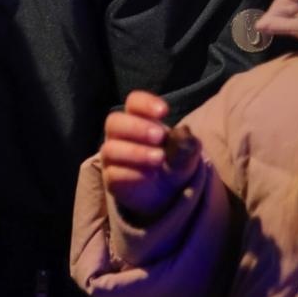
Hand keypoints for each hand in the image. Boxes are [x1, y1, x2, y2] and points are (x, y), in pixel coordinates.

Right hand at [100, 91, 201, 221]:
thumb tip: (183, 134)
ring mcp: (113, 157)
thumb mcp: (187, 153)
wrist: (168, 194)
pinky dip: (132, 174)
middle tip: (159, 136)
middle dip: (137, 127)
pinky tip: (150, 176)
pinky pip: (114, 174)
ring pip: (111, 149)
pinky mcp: (112, 178)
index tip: (164, 112)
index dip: (145, 103)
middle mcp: (120, 135)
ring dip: (136, 152)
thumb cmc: (173, 162)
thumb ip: (186, 144)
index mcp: (139, 119)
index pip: (134, 102)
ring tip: (159, 158)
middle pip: (114, 122)